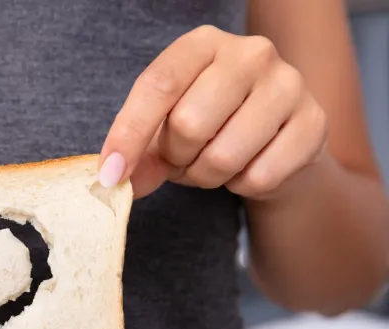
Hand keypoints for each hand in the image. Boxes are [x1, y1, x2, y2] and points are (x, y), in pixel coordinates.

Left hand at [99, 25, 327, 199]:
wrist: (276, 141)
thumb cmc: (210, 126)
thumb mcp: (165, 130)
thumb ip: (137, 153)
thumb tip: (113, 180)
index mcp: (202, 44)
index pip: (157, 85)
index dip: (128, 134)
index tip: (111, 174)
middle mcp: (250, 53)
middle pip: (189, 124)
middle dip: (176, 159)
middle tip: (183, 161)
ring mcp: (289, 84)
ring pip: (223, 156)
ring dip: (206, 177)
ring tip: (211, 165)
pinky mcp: (315, 123)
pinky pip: (258, 177)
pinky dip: (241, 186)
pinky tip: (247, 168)